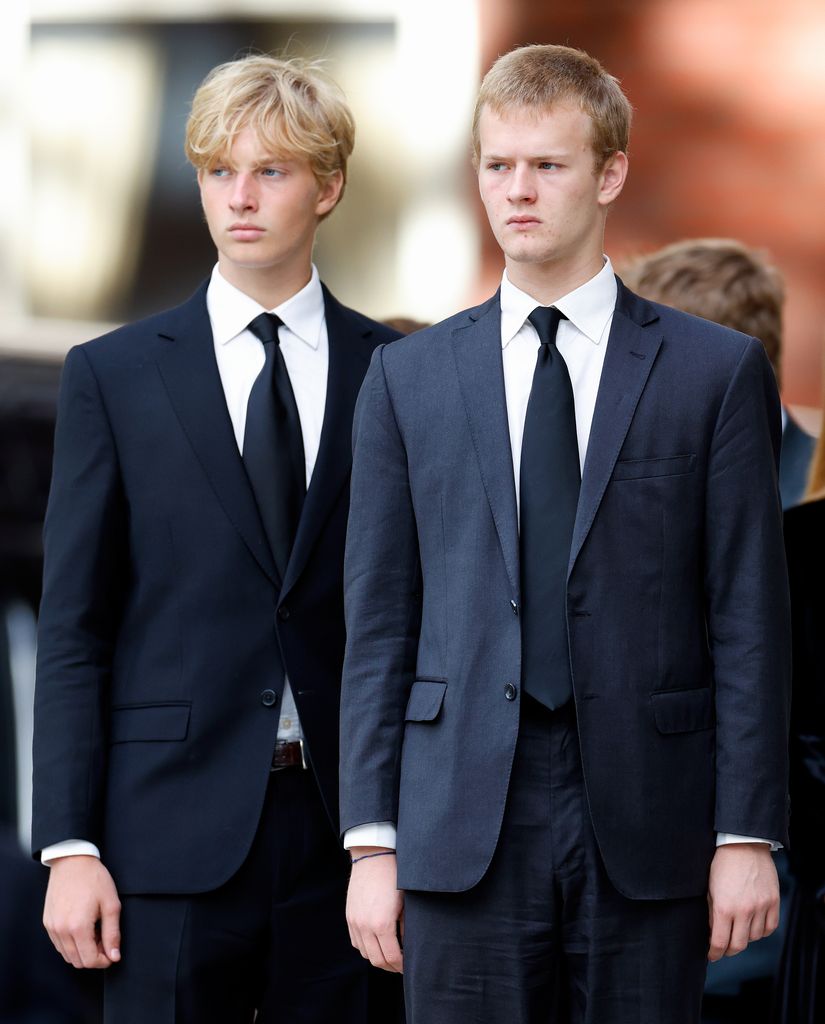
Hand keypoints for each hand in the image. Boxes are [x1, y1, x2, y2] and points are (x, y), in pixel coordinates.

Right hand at [43, 855, 121, 968]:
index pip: (89, 961)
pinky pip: (59, 945)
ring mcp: (52, 928)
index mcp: (78, 927)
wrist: (72, 861)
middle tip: (105, 940)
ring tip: (94, 932)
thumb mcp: (111, 904)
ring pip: (67, 955)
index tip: (112, 953)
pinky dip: (71, 944)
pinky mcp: (47, 923)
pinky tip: (82, 929)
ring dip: (82, 951)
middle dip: (94, 956)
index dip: (104, 961)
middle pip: (77, 961)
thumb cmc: (93, 879)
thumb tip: (114, 956)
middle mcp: (61, 931)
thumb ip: (113, 933)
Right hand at [346, 847, 403, 972]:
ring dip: (377, 958)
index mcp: (382, 925)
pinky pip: (356, 941)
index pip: (392, 957)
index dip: (402, 966)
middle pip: (377, 960)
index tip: (410, 965)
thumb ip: (405, 928)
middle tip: (401, 965)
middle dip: (391, 966)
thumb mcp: (405, 904)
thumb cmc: (394, 877)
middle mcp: (365, 927)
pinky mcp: (349, 916)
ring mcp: (355, 922)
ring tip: (389, 954)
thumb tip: (407, 946)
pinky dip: (366, 947)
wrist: (373, 857)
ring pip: (365, 953)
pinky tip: (376, 943)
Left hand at [707, 843, 778, 960]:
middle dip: (729, 950)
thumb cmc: (722, 863)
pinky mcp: (773, 902)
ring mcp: (761, 907)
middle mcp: (744, 911)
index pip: (720, 942)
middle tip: (724, 947)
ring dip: (745, 938)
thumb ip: (712, 913)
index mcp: (724, 907)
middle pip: (738, 945)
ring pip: (755, 938)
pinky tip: (753, 926)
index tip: (711, 955)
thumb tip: (713, 932)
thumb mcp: (709, 888)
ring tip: (738, 931)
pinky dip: (761, 931)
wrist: (743, 845)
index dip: (714, 953)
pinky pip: (770, 928)